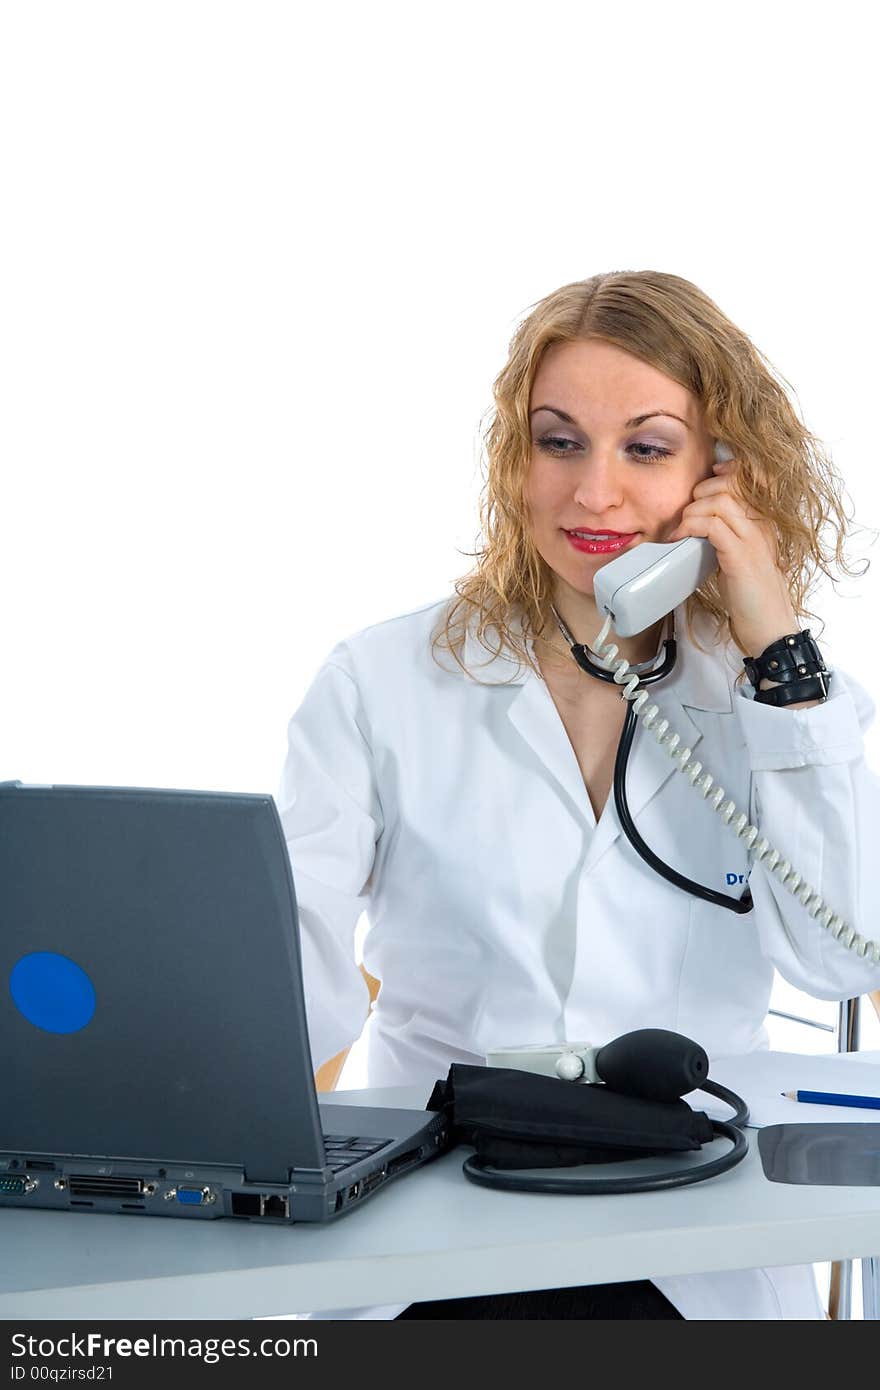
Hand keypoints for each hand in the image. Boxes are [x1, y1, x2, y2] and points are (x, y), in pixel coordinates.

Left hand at [667, 457, 798, 656]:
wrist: (769, 626)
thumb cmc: (751, 596)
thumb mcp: (740, 556)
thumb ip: (727, 534)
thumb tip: (699, 519)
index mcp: (764, 521)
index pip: (749, 477)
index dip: (725, 472)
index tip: (707, 480)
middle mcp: (762, 524)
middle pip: (731, 483)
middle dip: (701, 491)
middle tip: (688, 514)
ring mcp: (753, 538)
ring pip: (720, 501)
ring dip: (693, 511)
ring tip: (682, 529)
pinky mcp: (741, 556)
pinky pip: (712, 525)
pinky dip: (690, 527)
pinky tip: (680, 539)